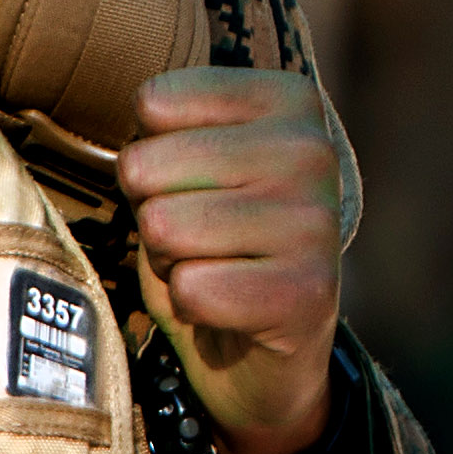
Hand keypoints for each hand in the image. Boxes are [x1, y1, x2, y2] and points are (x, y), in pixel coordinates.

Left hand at [113, 65, 348, 453]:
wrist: (264, 352)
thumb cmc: (214, 245)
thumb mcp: (186, 166)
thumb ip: (161, 134)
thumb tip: (136, 159)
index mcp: (289, 100)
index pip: (153, 105)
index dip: (150, 158)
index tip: (193, 187)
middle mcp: (312, 150)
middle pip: (148, 166)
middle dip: (153, 213)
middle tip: (198, 240)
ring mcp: (316, 221)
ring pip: (164, 228)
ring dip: (171, 262)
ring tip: (213, 270)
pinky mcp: (308, 291)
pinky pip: (191, 288)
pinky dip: (192, 306)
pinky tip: (228, 308)